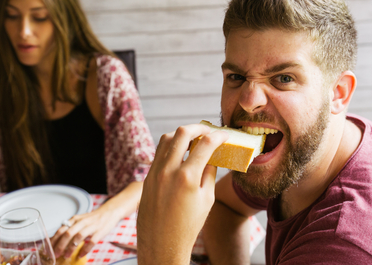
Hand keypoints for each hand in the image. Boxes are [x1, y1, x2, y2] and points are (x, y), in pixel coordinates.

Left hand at [51, 205, 120, 258]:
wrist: (109, 212)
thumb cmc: (93, 218)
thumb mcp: (80, 220)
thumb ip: (71, 227)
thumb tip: (58, 240)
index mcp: (75, 219)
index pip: (61, 230)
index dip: (54, 240)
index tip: (49, 249)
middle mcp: (82, 222)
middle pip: (68, 233)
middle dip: (60, 246)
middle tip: (56, 255)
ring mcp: (91, 226)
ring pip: (78, 237)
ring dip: (71, 248)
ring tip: (67, 256)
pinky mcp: (100, 231)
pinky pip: (91, 242)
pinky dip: (85, 249)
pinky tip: (81, 254)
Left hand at [137, 124, 228, 264]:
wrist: (162, 245)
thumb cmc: (188, 226)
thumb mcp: (207, 200)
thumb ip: (209, 173)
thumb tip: (211, 155)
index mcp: (187, 177)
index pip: (205, 144)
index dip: (218, 136)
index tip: (225, 135)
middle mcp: (168, 170)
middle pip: (182, 133)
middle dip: (198, 127)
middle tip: (208, 131)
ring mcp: (155, 172)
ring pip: (166, 138)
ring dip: (181, 134)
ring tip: (194, 139)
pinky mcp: (147, 177)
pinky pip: (158, 152)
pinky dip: (170, 147)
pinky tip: (180, 153)